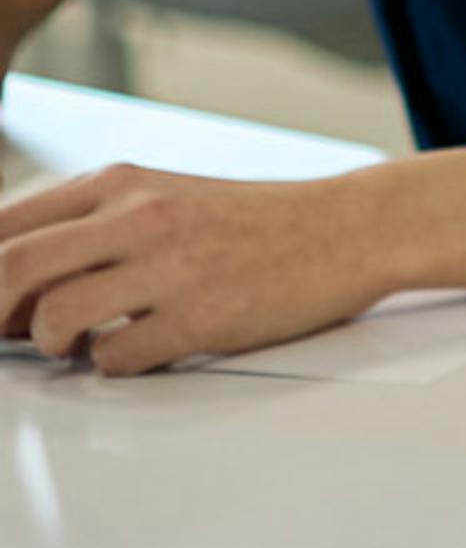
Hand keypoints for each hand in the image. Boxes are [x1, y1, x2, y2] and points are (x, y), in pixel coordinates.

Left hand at [0, 160, 399, 371]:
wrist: (349, 228)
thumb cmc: (256, 221)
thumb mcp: (162, 196)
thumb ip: (90, 225)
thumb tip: (13, 281)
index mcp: (121, 182)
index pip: (7, 226)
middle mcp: (138, 216)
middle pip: (12, 268)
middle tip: (3, 335)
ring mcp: (170, 268)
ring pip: (55, 318)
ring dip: (51, 344)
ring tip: (75, 343)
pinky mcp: (202, 319)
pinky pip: (115, 359)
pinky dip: (111, 365)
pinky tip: (134, 350)